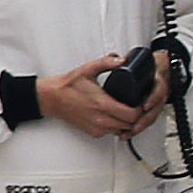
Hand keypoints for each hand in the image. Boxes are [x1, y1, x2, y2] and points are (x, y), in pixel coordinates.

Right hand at [37, 51, 158, 137]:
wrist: (51, 98)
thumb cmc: (68, 86)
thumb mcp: (88, 70)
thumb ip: (106, 63)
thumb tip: (121, 59)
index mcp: (102, 104)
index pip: (133, 115)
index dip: (141, 109)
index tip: (141, 102)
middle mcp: (101, 119)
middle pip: (131, 124)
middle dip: (137, 116)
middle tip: (137, 106)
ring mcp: (97, 128)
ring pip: (123, 130)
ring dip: (128, 122)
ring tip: (128, 111)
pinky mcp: (93, 132)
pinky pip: (112, 133)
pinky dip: (117, 126)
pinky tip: (116, 116)